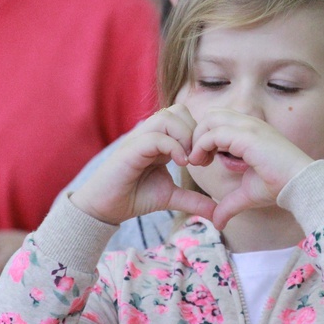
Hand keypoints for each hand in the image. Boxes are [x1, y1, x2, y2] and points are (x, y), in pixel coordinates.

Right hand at [71, 104, 216, 224]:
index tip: (206, 160)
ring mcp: (139, 139)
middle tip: (199, 159)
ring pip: (167, 117)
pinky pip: (155, 137)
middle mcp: (150, 134)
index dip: (200, 134)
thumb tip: (218, 213)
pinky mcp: (129, 150)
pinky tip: (180, 164)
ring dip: (184, 137)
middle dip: (195, 132)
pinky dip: (172, 147)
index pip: (185, 117)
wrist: (106, 208)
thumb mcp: (172, 197)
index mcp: (161, 139)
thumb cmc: (135, 196)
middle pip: (179, 110)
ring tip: (188, 161)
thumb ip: (194, 200)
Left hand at [188, 109, 314, 228]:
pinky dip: (201, 146)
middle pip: (210, 115)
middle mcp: (248, 123)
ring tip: (198, 161)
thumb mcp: (247, 194)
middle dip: (198, 135)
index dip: (205, 136)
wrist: (299, 185)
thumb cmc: (278, 186)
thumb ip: (229, 204)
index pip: (218, 119)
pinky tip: (202, 163)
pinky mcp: (247, 136)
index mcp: (250, 130)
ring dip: (198, 139)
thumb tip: (217, 223)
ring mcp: (248, 127)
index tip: (203, 160)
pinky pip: (214, 133)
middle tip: (198, 159)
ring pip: (209, 119)